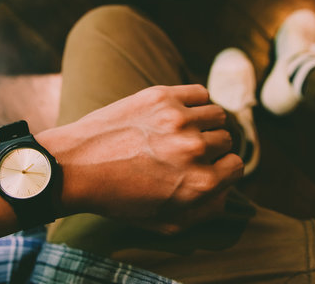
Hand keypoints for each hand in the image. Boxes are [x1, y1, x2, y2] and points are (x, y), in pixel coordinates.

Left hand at [38, 85, 243, 232]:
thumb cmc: (119, 199)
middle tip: (188, 150)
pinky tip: (179, 113)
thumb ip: (205, 212)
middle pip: (226, 139)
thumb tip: (226, 192)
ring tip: (185, 130)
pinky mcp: (161, 96)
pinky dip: (195, 101)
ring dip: (206, 123)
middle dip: (212, 146)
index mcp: (200, 182)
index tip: (206, 166)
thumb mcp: (165, 223)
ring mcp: (178, 119)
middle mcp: (195, 149)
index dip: (222, 168)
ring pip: (217, 114)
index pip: (237, 166)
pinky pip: (199, 93)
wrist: (77, 166)